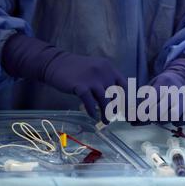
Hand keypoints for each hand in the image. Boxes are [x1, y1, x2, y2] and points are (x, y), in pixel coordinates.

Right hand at [2, 34, 126, 122]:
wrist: (56, 64)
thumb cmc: (79, 70)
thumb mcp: (97, 70)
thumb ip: (108, 81)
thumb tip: (119, 101)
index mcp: (110, 69)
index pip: (125, 86)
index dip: (128, 100)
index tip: (128, 112)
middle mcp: (104, 72)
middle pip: (116, 95)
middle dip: (118, 109)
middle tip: (117, 118)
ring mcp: (92, 79)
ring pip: (105, 101)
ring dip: (107, 114)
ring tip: (106, 121)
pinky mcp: (80, 86)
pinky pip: (90, 102)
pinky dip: (92, 111)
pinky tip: (93, 117)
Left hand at [131, 58, 184, 126]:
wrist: (182, 78)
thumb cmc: (162, 84)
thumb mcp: (151, 85)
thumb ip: (142, 98)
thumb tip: (132, 117)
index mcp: (163, 84)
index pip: (150, 102)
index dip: (142, 112)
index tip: (138, 116)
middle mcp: (174, 92)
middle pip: (159, 111)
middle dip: (151, 117)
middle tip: (148, 117)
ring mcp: (184, 101)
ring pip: (172, 116)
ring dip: (163, 120)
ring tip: (159, 118)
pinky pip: (183, 121)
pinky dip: (176, 123)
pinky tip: (171, 118)